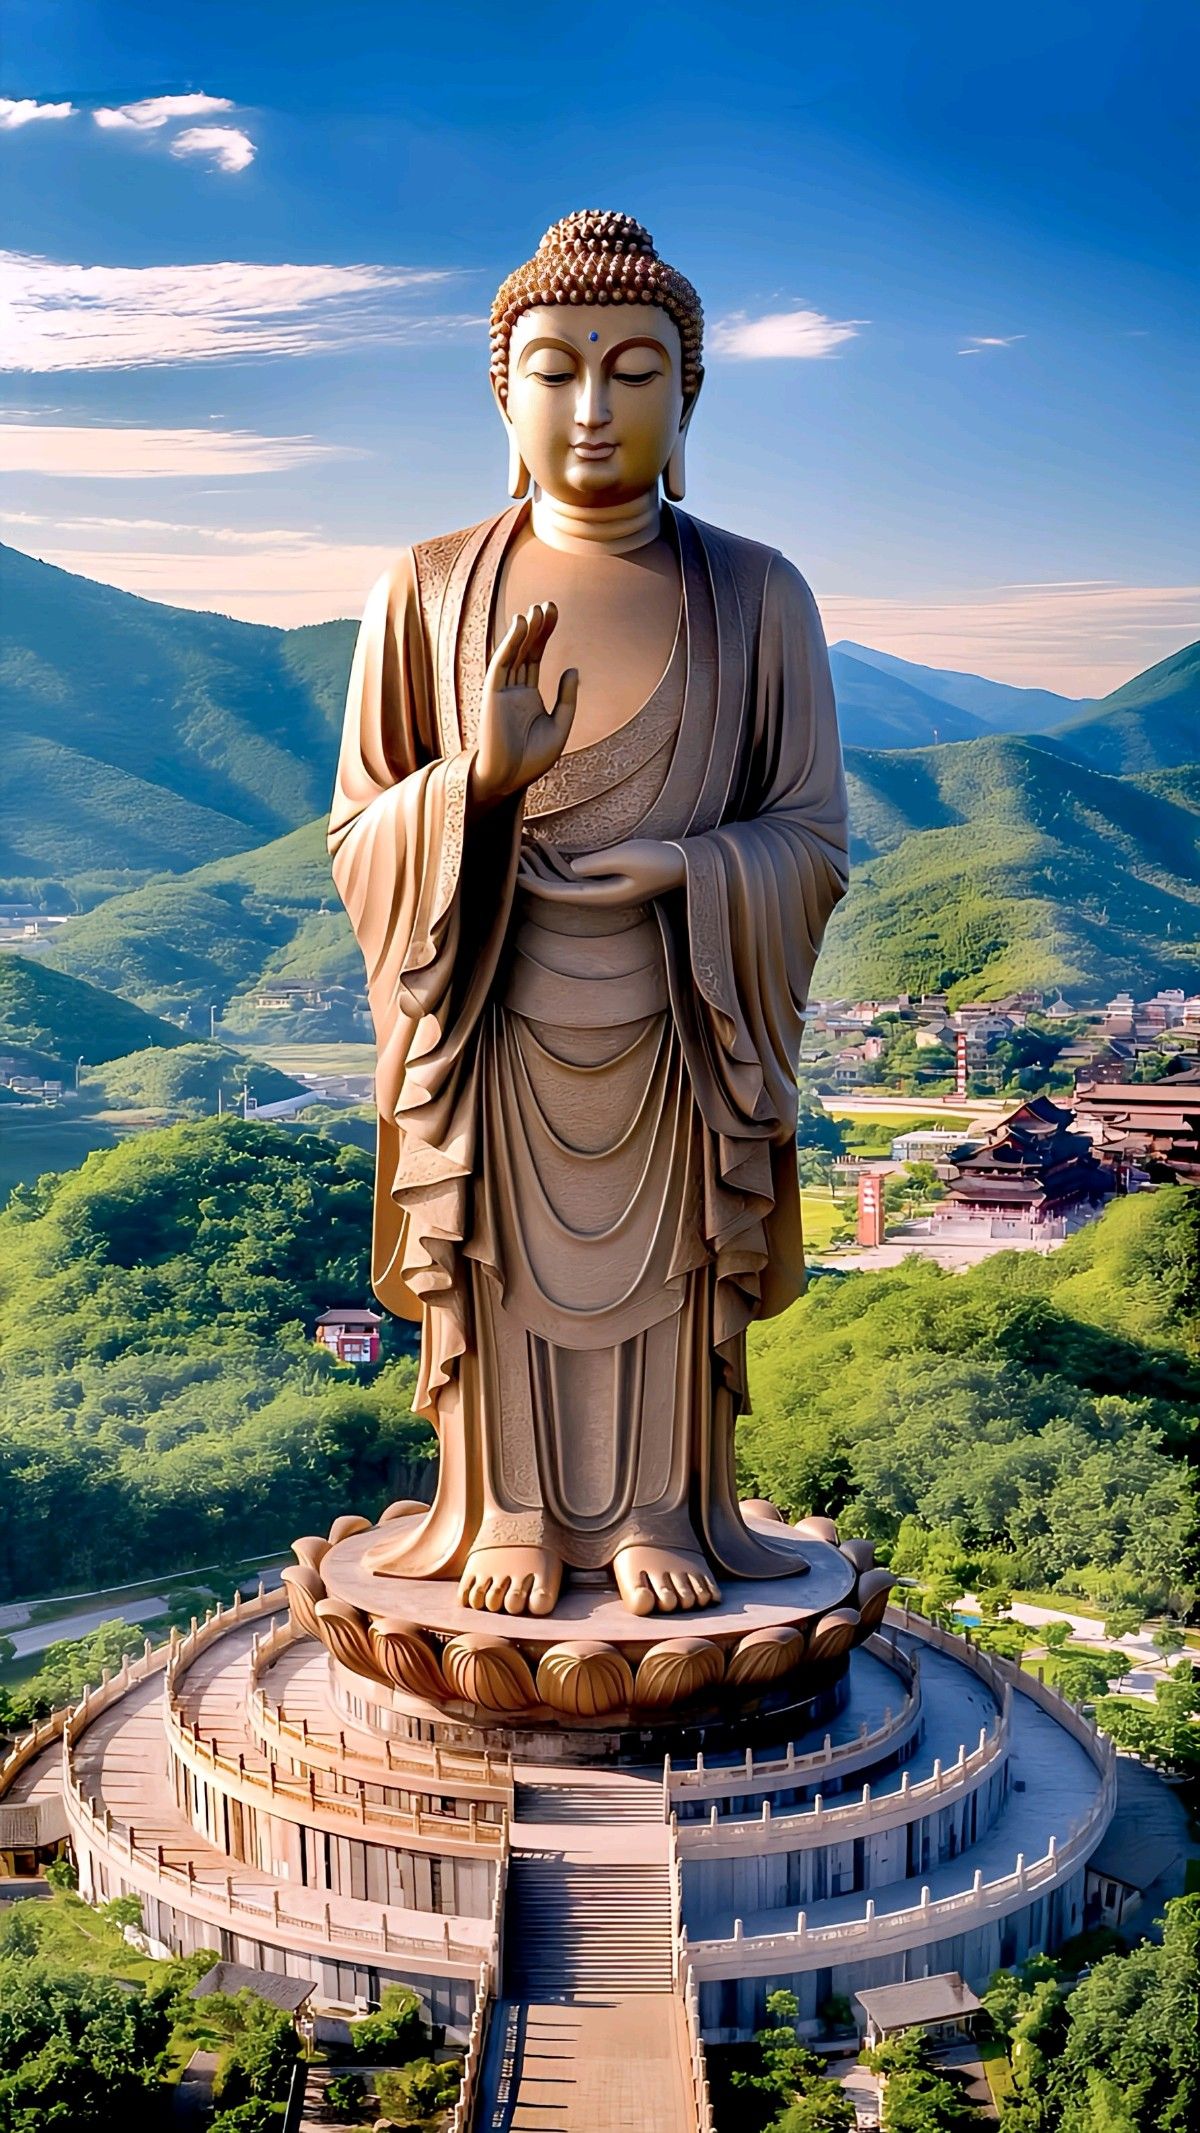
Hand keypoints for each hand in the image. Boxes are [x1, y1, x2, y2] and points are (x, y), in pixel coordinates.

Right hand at [473, 603, 578, 805]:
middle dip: (537, 628)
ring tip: (536, 610)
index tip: (553, 613)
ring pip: (513, 653)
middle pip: (525, 650)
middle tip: (549, 604)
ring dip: (524, 631)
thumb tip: (573, 669)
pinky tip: (519, 626)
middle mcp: (514, 689)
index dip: (544, 635)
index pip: (535, 658)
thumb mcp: (559, 728)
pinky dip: (509, 644)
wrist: (509, 779)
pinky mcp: (492, 694)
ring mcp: (502, 691)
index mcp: (528, 697)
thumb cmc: (532, 761)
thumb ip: (567, 699)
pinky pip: (501, 663)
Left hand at [518, 837, 686, 907]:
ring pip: (560, 879)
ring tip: (521, 844)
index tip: (513, 873)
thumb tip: (571, 869)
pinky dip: (555, 859)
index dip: (533, 883)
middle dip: (531, 871)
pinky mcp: (604, 879)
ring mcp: (600, 889)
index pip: (558, 893)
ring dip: (541, 863)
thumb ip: (598, 864)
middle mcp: (597, 897)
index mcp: (601, 897)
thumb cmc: (659, 860)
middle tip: (511, 851)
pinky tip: (542, 846)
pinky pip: (572, 872)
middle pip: (554, 887)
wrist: (684, 865)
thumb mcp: (629, 857)